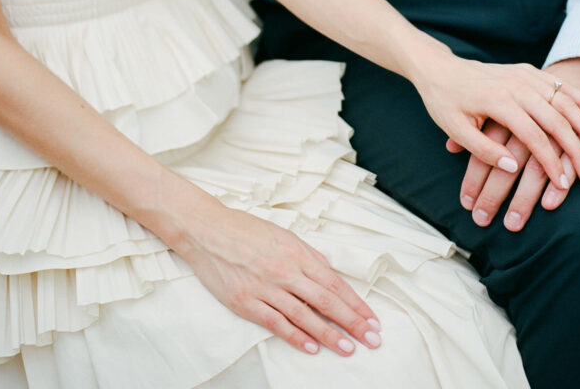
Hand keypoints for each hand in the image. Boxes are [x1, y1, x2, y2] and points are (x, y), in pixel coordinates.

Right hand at [175, 200, 381, 355]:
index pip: (334, 283)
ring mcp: (265, 288)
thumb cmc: (246, 230)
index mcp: (296, 253)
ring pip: (304, 316)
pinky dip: (295, 337)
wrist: (207, 230)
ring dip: (328, 334)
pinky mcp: (245, 302)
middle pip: (325, 300)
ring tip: (348, 348)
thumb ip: (308, 256)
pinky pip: (276, 323)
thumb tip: (330, 273)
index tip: (372, 319)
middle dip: (352, 322)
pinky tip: (311, 347)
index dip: (355, 303)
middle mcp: (284, 271)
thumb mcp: (283, 235)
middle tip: (371, 339)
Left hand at [408, 46, 579, 191]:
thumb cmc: (444, 101)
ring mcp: (524, 74)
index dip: (550, 162)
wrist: (439, 67)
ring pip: (564, 100)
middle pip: (556, 118)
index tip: (562, 184)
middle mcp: (515, 84)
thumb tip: (513, 167)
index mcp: (497, 100)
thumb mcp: (455, 128)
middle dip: (576, 149)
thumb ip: (483, 149)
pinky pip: (561, 84)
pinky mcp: (528, 70)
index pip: (533, 135)